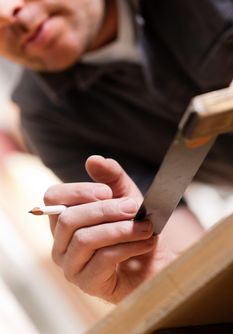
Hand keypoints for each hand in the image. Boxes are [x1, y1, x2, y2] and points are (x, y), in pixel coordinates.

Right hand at [44, 156, 175, 302]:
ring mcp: (70, 266)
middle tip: (135, 207)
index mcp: (64, 220)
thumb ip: (111, 177)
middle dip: (106, 210)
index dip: (79, 191)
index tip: (107, 192)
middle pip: (69, 218)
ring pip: (85, 239)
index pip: (53, 198)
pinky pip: (103, 260)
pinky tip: (146, 243)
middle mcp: (60, 244)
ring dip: (121, 229)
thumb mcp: (126, 197)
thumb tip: (94, 160)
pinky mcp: (87, 284)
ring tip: (146, 227)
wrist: (153, 264)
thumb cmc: (134, 229)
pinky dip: (128, 247)